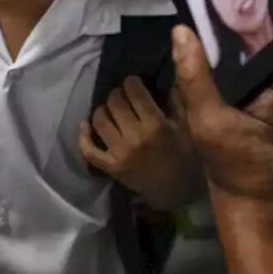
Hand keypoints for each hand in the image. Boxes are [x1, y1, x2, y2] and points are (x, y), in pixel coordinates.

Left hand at [79, 76, 200, 209]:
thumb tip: (166, 79)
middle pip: (114, 103)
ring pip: (99, 120)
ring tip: (110, 109)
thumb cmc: (186, 158)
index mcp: (156, 126)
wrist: (177, 193)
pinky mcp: (110, 167)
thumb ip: (178, 102)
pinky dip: (84, 136)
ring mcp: (119, 153)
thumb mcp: (188, 129)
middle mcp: (134, 137)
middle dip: (117, 93)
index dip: (132, 82)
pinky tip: (86, 124)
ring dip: (103, 109)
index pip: (135, 92)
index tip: (134, 82)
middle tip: (123, 95)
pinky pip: (89, 150)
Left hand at [171, 0, 272, 228]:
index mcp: (203, 85)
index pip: (213, 40)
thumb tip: (179, 30)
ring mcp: (255, 96)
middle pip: (247, 43)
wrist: (264, 204)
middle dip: (270, 23)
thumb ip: (195, 77)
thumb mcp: (209, 119)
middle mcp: (226, 85)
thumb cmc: (232, 163)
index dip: (230, 14)